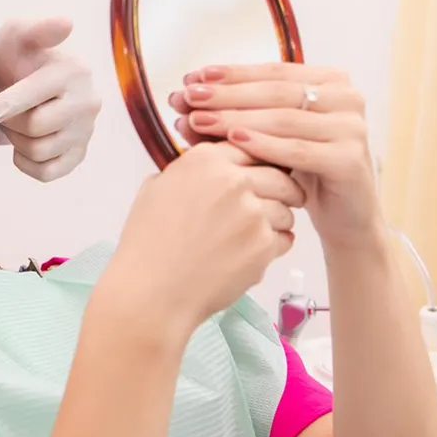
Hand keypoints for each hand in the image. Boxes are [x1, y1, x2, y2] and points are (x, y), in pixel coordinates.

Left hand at [0, 17, 100, 181]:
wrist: (21, 81)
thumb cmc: (17, 57)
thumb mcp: (18, 35)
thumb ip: (37, 29)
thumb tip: (66, 23)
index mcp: (74, 71)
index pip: (34, 98)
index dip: (2, 108)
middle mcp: (88, 102)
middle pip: (35, 128)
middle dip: (10, 122)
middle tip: (3, 111)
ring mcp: (86, 130)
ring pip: (40, 151)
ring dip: (17, 141)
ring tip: (15, 123)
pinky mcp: (79, 154)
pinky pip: (47, 172)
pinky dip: (27, 162)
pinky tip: (23, 144)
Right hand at [105, 142, 302, 340]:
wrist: (152, 291)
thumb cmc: (148, 244)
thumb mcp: (155, 189)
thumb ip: (186, 170)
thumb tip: (203, 168)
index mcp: (204, 160)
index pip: (250, 145)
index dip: (259, 159)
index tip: (265, 167)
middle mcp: (233, 180)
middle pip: (279, 174)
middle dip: (283, 187)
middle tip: (282, 198)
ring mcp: (252, 213)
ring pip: (287, 207)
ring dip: (279, 218)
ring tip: (255, 233)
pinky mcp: (264, 245)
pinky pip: (285, 238)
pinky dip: (274, 246)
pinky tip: (250, 253)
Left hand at [172, 63, 380, 246]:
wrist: (344, 215)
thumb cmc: (302, 168)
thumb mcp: (270, 134)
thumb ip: (239, 112)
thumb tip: (185, 96)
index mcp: (330, 81)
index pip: (273, 71)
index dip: (231, 74)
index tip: (192, 77)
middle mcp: (347, 97)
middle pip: (275, 92)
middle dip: (227, 94)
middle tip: (188, 97)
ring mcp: (352, 127)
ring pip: (283, 118)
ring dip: (236, 117)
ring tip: (198, 119)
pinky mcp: (350, 160)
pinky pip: (298, 150)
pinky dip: (263, 144)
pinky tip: (233, 140)